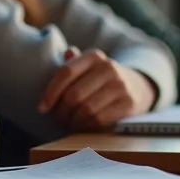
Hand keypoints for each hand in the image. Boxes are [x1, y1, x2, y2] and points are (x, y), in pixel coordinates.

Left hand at [38, 48, 156, 130]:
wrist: (137, 87)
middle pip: (74, 94)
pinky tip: (82, 126)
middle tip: (57, 119)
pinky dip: (86, 126)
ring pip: (86, 109)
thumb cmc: (102, 79)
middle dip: (61, 111)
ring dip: (73, 121)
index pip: (66, 73)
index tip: (42, 108)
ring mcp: (120, 85)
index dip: (51, 92)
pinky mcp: (128, 103)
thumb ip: (74, 62)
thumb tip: (66, 52)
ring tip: (68, 124)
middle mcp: (109, 67)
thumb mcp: (89, 66)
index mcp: (94, 56)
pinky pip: (99, 119)